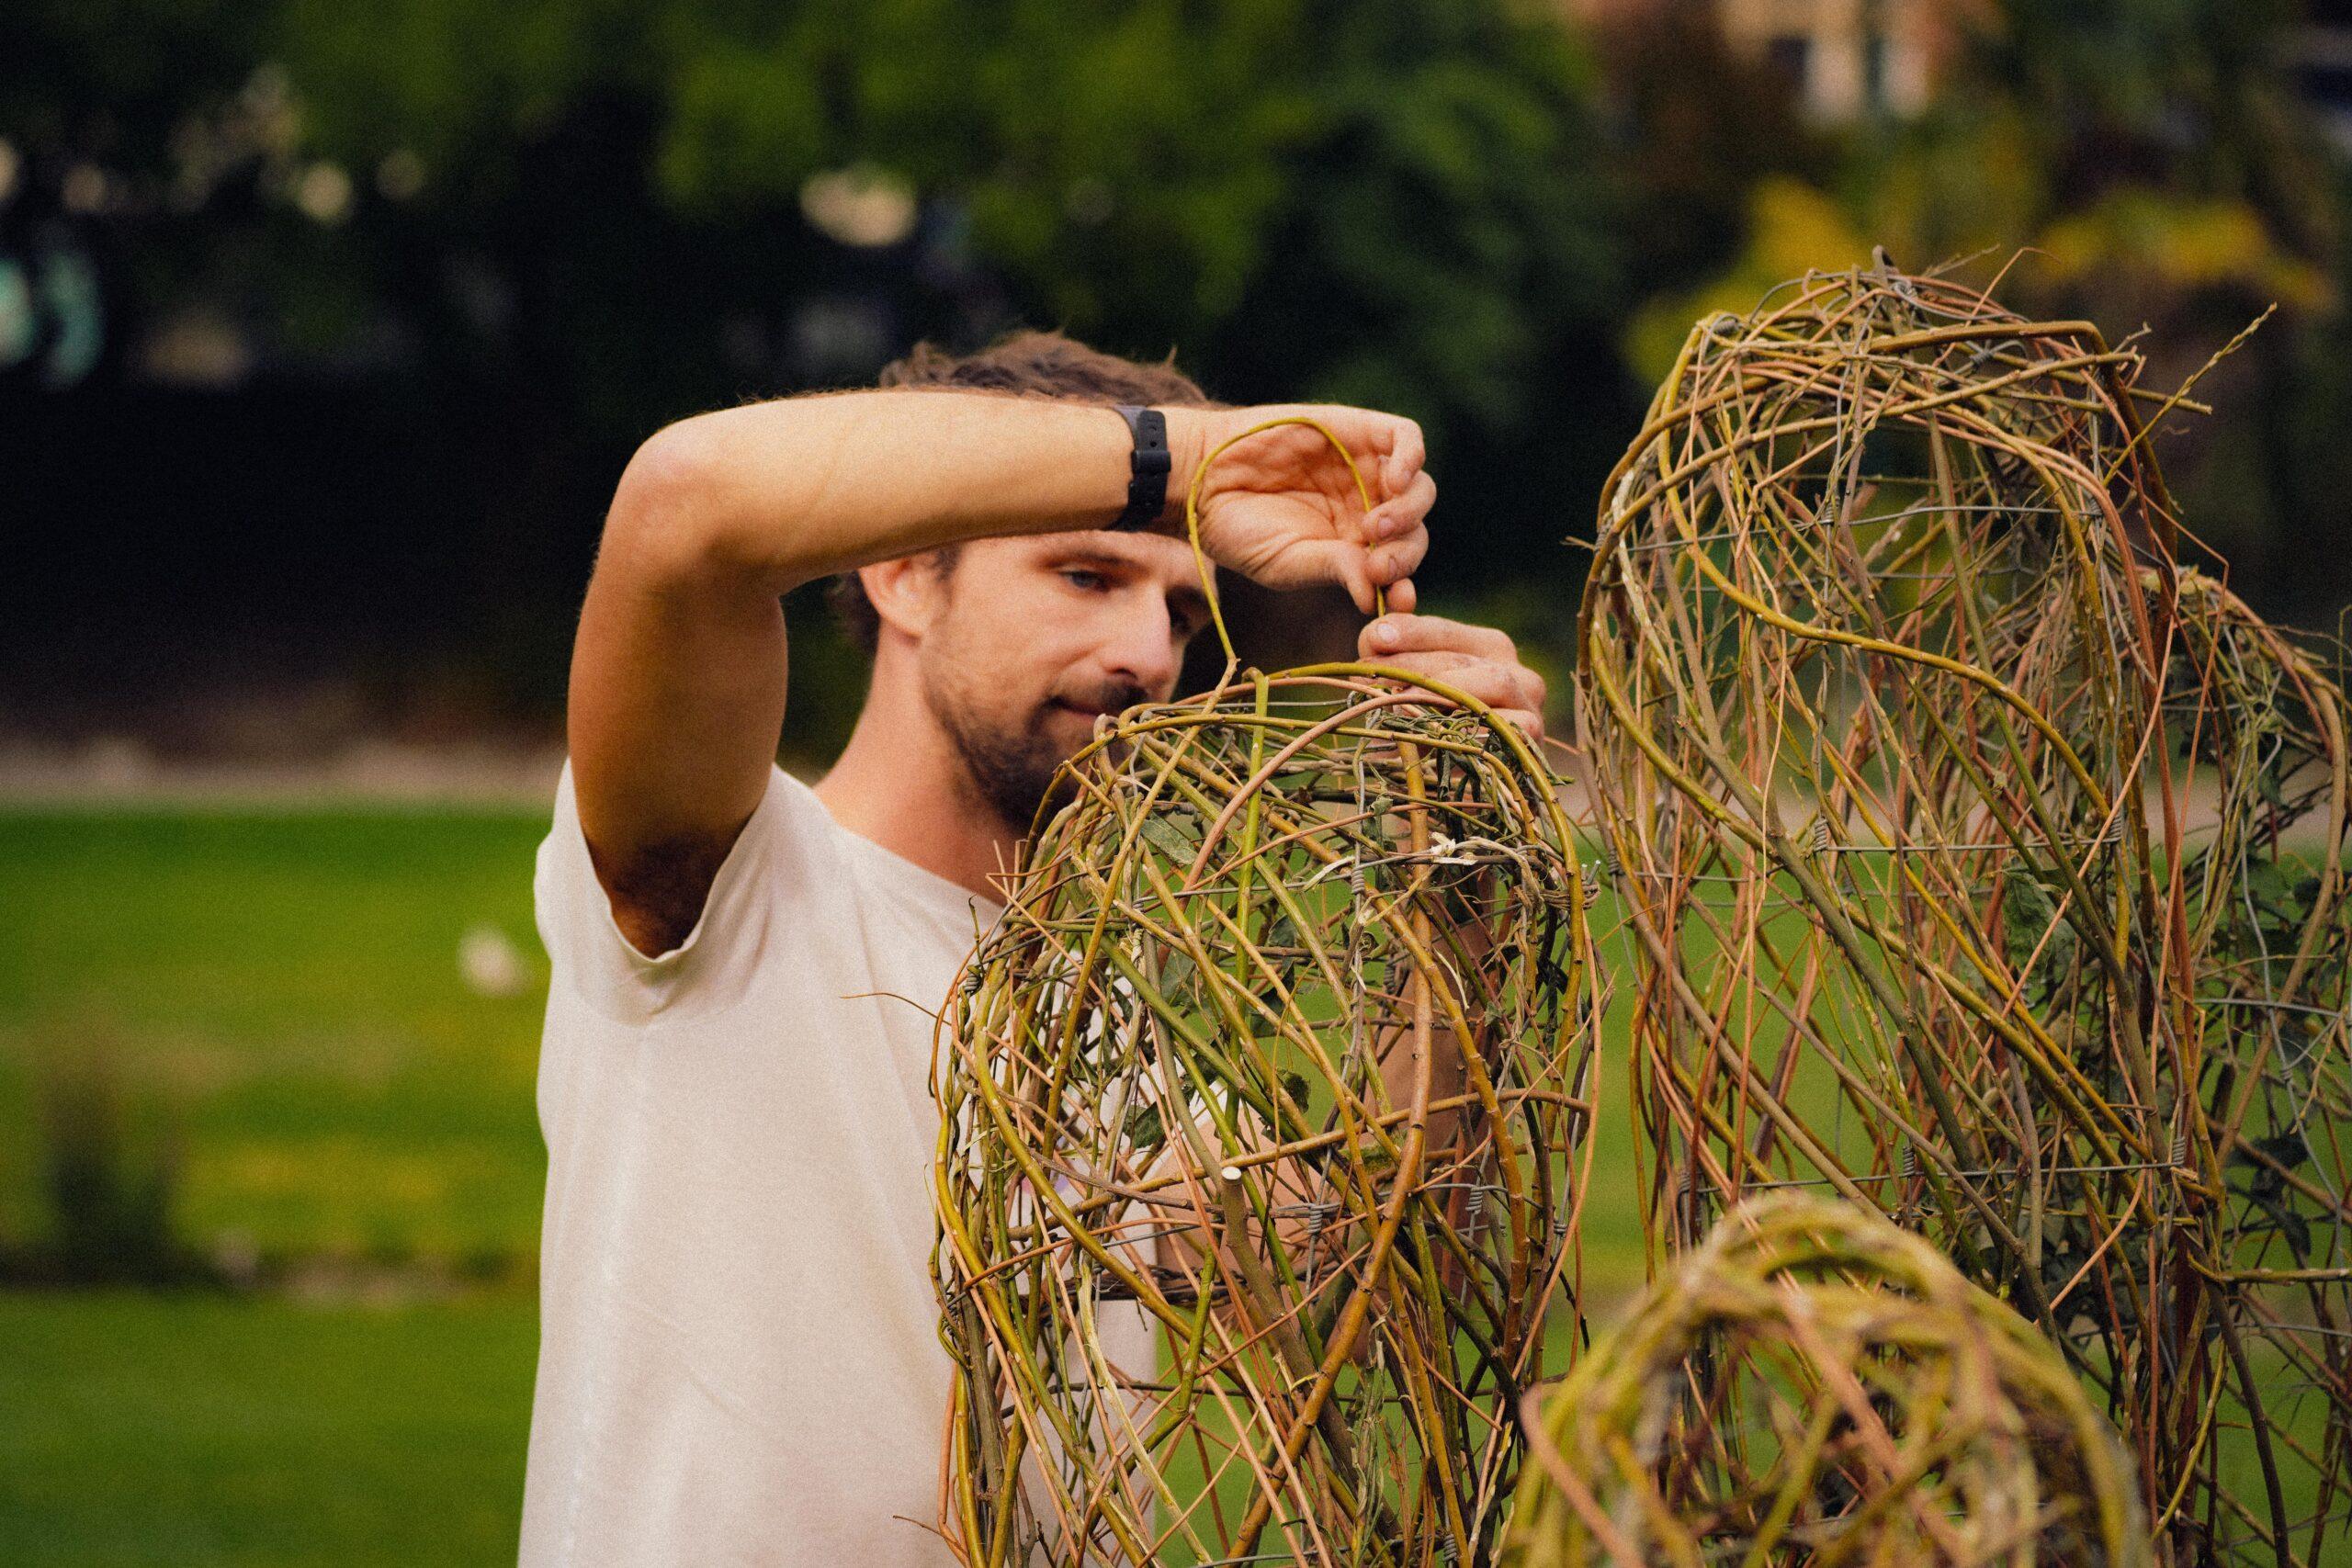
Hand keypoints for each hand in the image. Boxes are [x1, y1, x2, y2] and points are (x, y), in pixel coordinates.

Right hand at [1165, 404, 1431, 614]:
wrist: (1201, 477)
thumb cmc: (1238, 528)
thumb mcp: (1288, 561)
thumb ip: (1336, 570)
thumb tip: (1376, 600)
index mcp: (1352, 546)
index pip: (1398, 565)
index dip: (1406, 584)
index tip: (1400, 600)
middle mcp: (1365, 508)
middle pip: (1414, 531)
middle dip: (1404, 553)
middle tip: (1377, 564)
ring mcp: (1364, 469)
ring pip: (1418, 488)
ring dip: (1408, 513)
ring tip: (1373, 527)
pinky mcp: (1358, 429)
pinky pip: (1405, 437)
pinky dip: (1410, 458)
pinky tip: (1393, 481)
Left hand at [1358, 614, 1547, 740]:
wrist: (1473, 798)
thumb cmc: (1439, 741)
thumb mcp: (1413, 698)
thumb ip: (1396, 661)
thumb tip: (1376, 636)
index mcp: (1487, 649)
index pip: (1443, 631)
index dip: (1409, 632)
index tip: (1375, 637)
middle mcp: (1515, 670)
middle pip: (1461, 657)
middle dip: (1412, 664)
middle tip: (1370, 676)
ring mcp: (1530, 705)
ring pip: (1493, 680)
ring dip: (1443, 691)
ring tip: (1399, 706)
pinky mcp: (1533, 740)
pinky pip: (1506, 727)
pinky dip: (1470, 729)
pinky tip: (1437, 736)